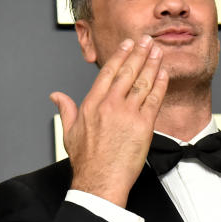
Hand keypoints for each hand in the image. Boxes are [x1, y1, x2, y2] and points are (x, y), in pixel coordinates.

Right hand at [50, 35, 167, 206]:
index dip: (120, 56)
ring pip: (142, 82)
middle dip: (139, 54)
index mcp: (92, 104)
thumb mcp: (70, 132)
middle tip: (147, 40)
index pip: (108, 72)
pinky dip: (160, 85)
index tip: (128, 45)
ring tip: (158, 51)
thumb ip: (66, 109)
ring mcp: (127, 114)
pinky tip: (164, 74)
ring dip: (152, 64)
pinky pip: (154, 99)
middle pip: (127, 72)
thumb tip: (56, 96)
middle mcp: (110, 105)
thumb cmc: (87, 162)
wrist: (100, 181)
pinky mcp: (143, 125)